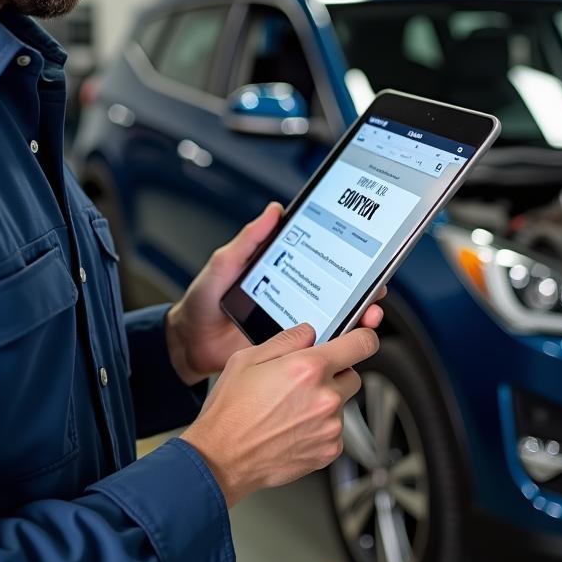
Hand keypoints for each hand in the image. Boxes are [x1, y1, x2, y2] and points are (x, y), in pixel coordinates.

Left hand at [166, 202, 386, 383]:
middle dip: (362, 290)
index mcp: (282, 272)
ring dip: (357, 318)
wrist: (188, 342)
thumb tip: (274, 211)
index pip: (321, 261)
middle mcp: (293, 296)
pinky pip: (316, 347)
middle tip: (374, 289)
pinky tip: (345, 340)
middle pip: (338, 292)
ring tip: (367, 316)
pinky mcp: (288, 349)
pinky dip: (336, 344)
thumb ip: (249, 239)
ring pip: (334, 320)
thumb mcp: (224, 263)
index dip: (347, 260)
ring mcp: (293, 324)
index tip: (366, 257)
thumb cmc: (202, 301)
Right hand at [181, 323, 380, 506]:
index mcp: (308, 368)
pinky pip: (335, 430)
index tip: (361, 338)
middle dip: (333, 373)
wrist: (222, 458)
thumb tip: (308, 333)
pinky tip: (293, 426)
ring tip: (291, 408)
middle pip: (352, 375)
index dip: (364, 337)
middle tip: (303, 381)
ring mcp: (330, 427)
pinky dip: (321, 427)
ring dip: (325, 402)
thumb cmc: (231, 411)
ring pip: (342, 404)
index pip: (362, 344)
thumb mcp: (248, 358)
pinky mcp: (329, 451)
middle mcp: (325, 397)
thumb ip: (287, 340)